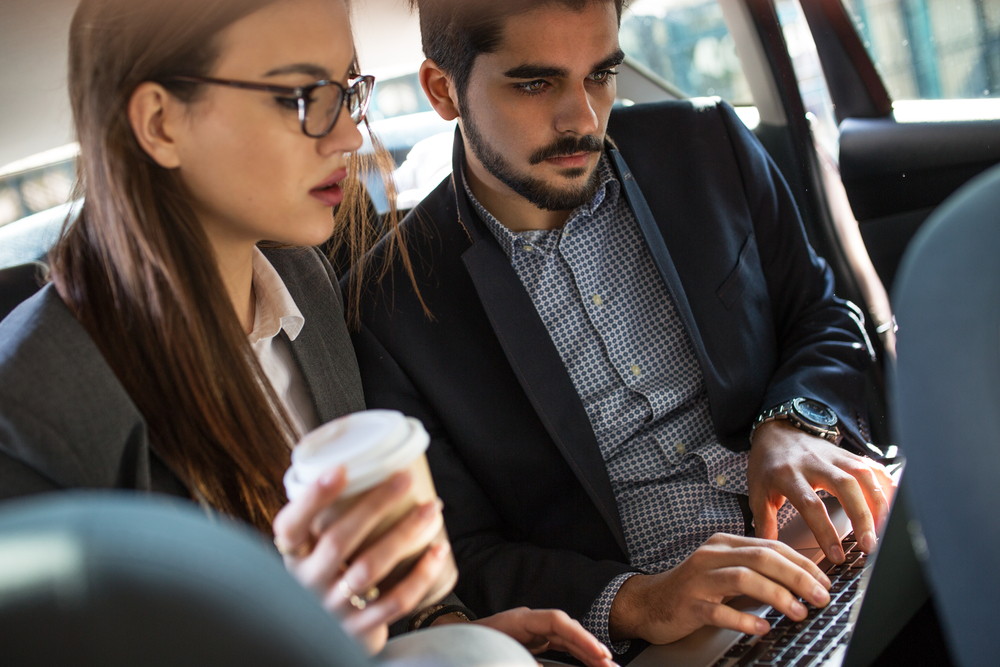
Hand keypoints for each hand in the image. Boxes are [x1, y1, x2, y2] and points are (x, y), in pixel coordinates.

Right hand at [272, 467, 450, 653]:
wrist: (328, 635)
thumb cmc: (328, 574)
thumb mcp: (312, 549)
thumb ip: (326, 516)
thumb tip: (362, 460)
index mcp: (293, 557)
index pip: (291, 526)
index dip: (313, 498)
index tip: (341, 469)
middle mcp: (307, 583)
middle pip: (338, 542)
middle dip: (374, 506)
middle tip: (403, 479)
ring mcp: (332, 608)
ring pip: (370, 568)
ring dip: (405, 534)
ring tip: (431, 509)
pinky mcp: (359, 629)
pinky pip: (395, 601)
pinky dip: (421, 574)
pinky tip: (438, 550)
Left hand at [472, 607, 617, 666]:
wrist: (455, 642)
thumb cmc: (472, 646)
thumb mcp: (498, 654)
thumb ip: (524, 660)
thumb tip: (542, 666)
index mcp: (520, 620)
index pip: (558, 622)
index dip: (580, 637)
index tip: (597, 653)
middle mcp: (530, 622)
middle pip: (567, 630)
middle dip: (590, 647)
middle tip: (610, 665)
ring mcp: (534, 631)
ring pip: (568, 639)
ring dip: (587, 653)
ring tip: (607, 666)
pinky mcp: (535, 641)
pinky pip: (561, 646)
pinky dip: (577, 655)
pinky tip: (591, 662)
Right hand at [608, 533, 831, 644]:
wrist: (648, 602)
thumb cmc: (692, 588)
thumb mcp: (724, 570)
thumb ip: (754, 570)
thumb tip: (800, 581)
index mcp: (724, 544)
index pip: (771, 546)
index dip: (802, 563)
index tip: (825, 580)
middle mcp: (712, 556)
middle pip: (762, 558)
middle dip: (797, 576)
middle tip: (820, 596)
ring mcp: (699, 579)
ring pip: (743, 578)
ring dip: (777, 596)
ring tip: (798, 612)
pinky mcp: (690, 603)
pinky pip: (720, 611)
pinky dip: (744, 620)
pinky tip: (762, 628)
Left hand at [748, 421, 894, 561]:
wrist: (776, 430)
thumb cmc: (767, 464)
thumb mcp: (757, 491)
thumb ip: (764, 520)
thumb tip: (769, 548)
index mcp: (788, 475)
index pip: (811, 505)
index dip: (826, 532)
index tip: (837, 556)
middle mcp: (814, 463)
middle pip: (845, 487)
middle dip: (861, 517)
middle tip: (870, 545)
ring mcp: (833, 456)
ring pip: (862, 475)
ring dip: (878, 502)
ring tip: (885, 530)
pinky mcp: (846, 453)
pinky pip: (870, 466)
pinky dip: (884, 484)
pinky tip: (893, 503)